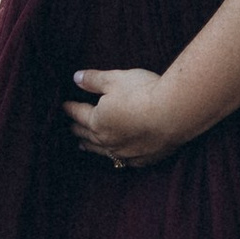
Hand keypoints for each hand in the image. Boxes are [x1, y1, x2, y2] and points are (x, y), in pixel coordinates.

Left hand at [64, 68, 181, 169]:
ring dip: (90, 147)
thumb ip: (94, 80)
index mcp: (97, 121)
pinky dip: (115, 157)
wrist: (174, 113)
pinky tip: (116, 156)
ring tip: (83, 146)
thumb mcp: (115, 79)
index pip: (79, 113)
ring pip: (101, 151)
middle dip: (77, 129)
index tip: (64, 105)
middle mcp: (107, 140)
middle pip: (87, 135)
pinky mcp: (143, 159)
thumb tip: (76, 78)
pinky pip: (123, 161)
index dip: (70, 108)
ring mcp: (125, 152)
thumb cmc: (143, 92)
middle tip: (70, 127)